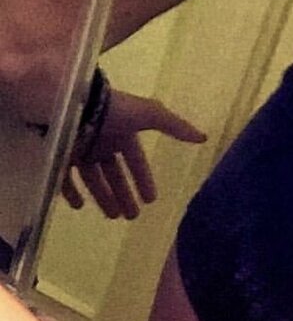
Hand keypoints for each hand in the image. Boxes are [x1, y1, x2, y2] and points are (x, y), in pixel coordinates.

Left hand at [62, 90, 206, 219]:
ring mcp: (81, 151)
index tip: (151, 199)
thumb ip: (175, 127)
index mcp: (123, 134)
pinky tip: (80, 206)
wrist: (78, 104)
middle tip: (132, 216)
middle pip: (115, 174)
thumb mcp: (150, 115)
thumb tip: (203, 137)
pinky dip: (71, 192)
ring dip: (104, 198)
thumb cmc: (115, 110)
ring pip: (94, 180)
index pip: (135, 161)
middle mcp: (102, 143)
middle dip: (125, 194)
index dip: (143, 179)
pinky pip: (65, 179)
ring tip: (113, 216)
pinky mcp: (61, 157)